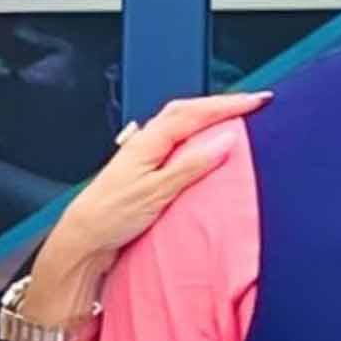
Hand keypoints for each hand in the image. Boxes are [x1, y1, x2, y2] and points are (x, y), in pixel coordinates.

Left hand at [24, 93, 269, 311]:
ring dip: (207, 118)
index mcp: (150, 140)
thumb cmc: (112, 216)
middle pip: (187, 112)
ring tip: (234, 120)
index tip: (256, 101)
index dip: (227, 105)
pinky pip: (176, 145)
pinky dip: (195, 139)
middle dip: (220, 105)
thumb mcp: (157, 191)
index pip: (194, 113)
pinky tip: (205, 149)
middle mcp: (146, 142)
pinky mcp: (145, 172)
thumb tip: (224, 141)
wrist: (84, 238)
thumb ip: (191, 165)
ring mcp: (145, 156)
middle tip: (251, 104)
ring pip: (180, 126)